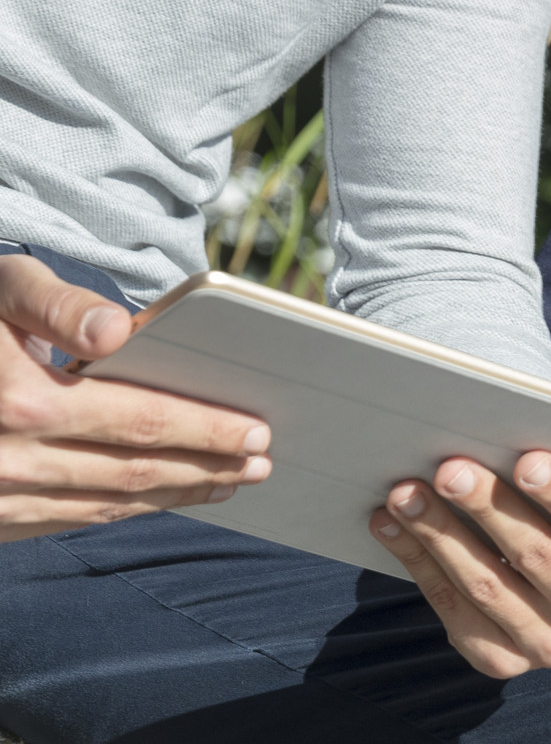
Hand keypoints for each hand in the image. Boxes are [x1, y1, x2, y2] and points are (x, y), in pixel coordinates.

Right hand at [0, 255, 273, 541]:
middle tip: (263, 464)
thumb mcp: (1, 289)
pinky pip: (67, 522)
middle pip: (133, 471)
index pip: (141, 420)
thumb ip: (57, 304)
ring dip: (173, 497)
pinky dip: (121, 513)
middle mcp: (7, 459)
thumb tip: (115, 333)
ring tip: (226, 483)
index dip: (206, 430)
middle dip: (206, 468)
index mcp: (20, 400)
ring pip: (104, 507)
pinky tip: (157, 498)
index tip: (258, 432)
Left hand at [369, 451, 550, 678]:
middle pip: (536, 556)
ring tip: (406, 491)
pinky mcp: (500, 660)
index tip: (527, 458)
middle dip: (490, 506)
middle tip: (449, 467)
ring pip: (486, 584)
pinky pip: (451, 609)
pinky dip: (417, 562)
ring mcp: (547, 646)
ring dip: (440, 533)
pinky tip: (390, 523)